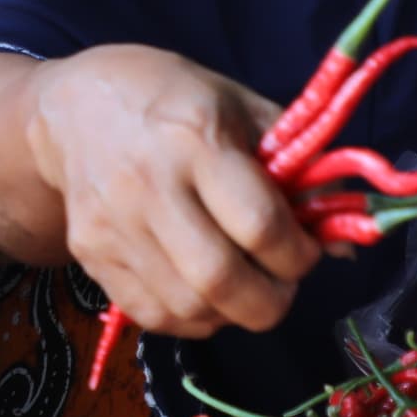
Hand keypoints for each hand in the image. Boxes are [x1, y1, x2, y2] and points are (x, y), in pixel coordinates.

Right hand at [27, 45, 322, 339]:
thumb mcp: (240, 107)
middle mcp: (149, 186)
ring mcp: (113, 227)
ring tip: (246, 286)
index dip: (298, 254)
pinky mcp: (91, 256)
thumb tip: (345, 242)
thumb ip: (297, 170)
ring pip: (188, 308)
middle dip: (271, 300)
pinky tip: (206, 292)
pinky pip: (154, 315)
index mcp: (195, 139)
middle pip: (220, 280)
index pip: (258, 225)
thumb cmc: (171, 98)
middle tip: (282, 284)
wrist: (71, 109)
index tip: (306, 250)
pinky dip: (194, 318)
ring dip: (234, 313)